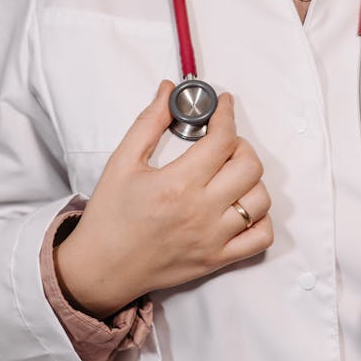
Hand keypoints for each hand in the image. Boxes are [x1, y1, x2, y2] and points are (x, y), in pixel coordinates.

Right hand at [55, 81, 272, 317]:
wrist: (100, 268)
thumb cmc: (110, 215)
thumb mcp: (122, 161)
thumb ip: (149, 122)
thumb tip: (169, 91)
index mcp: (178, 184)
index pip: (222, 139)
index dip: (227, 114)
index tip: (223, 105)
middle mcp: (201, 211)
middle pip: (250, 166)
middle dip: (241, 145)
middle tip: (223, 143)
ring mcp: (213, 239)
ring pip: (260, 200)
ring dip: (251, 180)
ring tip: (230, 174)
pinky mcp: (217, 259)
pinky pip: (260, 238)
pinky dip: (259, 218)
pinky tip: (240, 206)